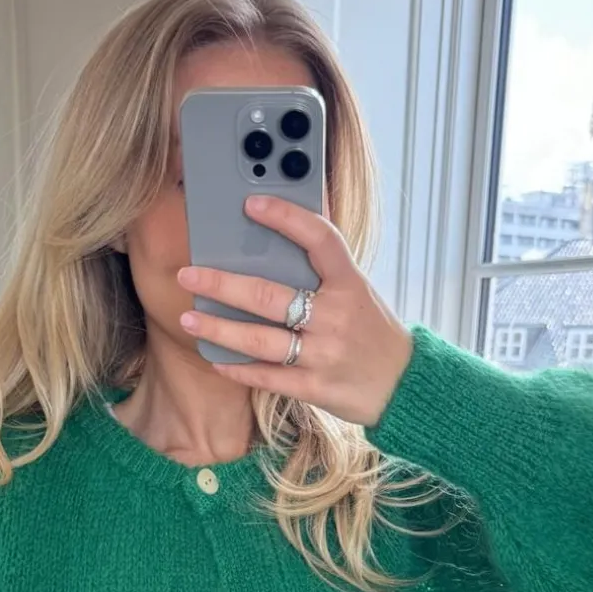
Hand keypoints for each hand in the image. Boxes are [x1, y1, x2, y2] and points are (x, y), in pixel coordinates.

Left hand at [176, 195, 412, 428]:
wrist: (403, 384)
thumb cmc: (372, 332)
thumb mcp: (359, 291)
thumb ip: (325, 269)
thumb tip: (286, 234)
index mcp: (350, 283)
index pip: (319, 238)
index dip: (286, 217)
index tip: (251, 204)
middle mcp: (336, 316)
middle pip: (268, 295)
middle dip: (222, 284)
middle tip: (188, 275)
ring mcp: (324, 353)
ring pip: (260, 339)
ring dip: (219, 329)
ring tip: (189, 320)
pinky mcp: (316, 387)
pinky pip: (268, 377)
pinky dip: (239, 369)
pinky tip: (216, 359)